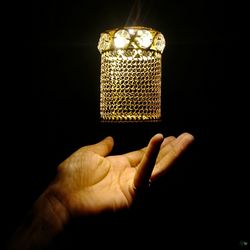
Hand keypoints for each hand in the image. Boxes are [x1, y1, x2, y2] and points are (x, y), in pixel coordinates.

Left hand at [47, 133, 193, 215]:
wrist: (62, 200)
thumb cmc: (72, 177)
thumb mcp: (88, 154)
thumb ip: (102, 147)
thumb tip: (110, 138)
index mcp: (119, 166)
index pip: (143, 155)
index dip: (156, 147)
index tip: (168, 137)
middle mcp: (129, 176)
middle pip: (155, 160)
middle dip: (172, 149)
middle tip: (187, 137)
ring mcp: (132, 185)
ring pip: (159, 167)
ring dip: (174, 154)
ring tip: (187, 139)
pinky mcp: (132, 193)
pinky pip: (146, 173)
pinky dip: (153, 155)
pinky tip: (161, 140)